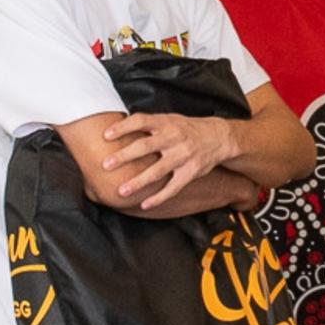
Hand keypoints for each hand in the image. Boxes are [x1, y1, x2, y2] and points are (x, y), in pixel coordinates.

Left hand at [101, 113, 234, 209]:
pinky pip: (173, 187)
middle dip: (125, 156)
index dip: (123, 127)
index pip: (141, 121)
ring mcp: (184, 156)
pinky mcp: (191, 172)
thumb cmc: (187, 129)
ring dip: (139, 182)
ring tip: (121, 191)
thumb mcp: (171, 119)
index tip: (105, 135)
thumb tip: (117, 129)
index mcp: (167, 123)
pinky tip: (145, 204)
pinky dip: (159, 197)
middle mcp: (175, 138)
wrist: (219, 137)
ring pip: (158, 171)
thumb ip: (149, 125)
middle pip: (146, 146)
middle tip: (106, 165)